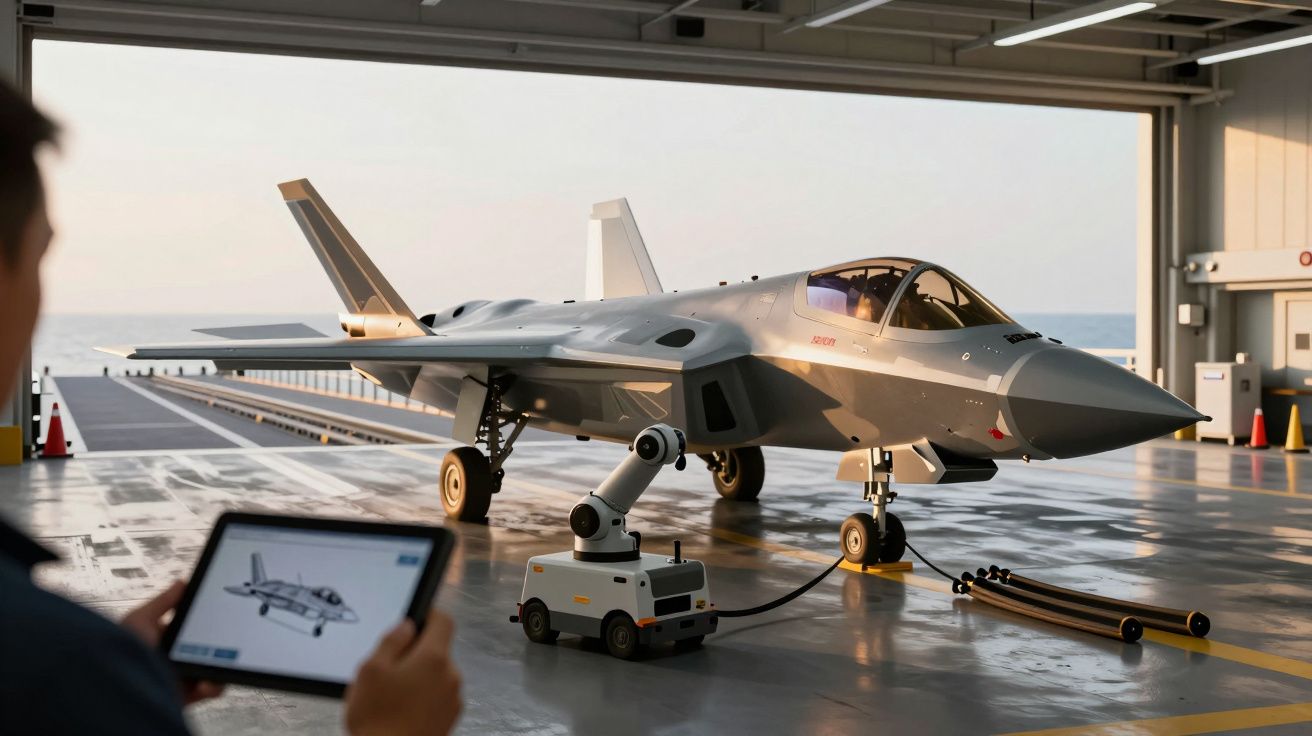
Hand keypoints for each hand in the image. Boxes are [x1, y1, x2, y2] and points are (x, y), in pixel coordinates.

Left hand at [121, 580, 224, 704]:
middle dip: (216, 642)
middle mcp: (169, 658)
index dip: (203, 622)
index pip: (186, 627)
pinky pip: (208, 689)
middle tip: (223, 639)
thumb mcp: (140, 620)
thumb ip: (162, 602)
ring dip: (219, 663)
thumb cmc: (120, 654)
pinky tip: (207, 680)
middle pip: (204, 646)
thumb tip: (181, 583)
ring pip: (210, 667)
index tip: (217, 616)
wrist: (116, 690)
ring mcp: (177, 678)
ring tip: (219, 660)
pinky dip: (214, 685)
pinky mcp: (183, 696)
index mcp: (159, 639)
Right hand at [345, 609, 462, 735]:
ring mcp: (453, 698)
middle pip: (437, 651)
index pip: (443, 621)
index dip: (428, 615)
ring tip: (392, 696)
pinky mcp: (450, 717)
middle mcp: (450, 676)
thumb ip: (391, 641)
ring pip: (437, 675)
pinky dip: (424, 697)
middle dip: (415, 654)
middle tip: (389, 670)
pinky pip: (438, 696)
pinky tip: (402, 710)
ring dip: (419, 678)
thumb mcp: (370, 671)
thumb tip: (407, 626)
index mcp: (433, 658)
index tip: (415, 619)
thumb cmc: (377, 719)